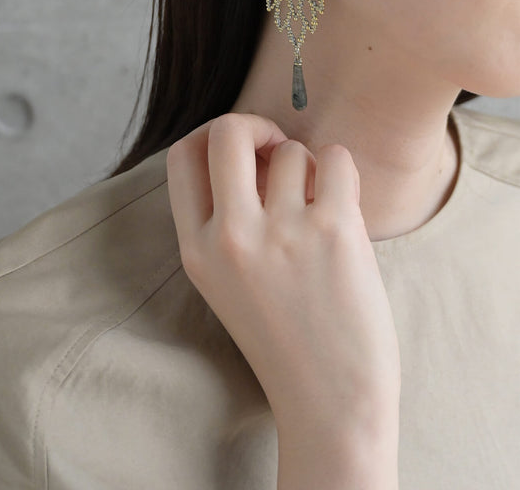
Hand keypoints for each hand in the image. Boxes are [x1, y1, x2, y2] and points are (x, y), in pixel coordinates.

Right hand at [166, 112, 400, 448]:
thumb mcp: (226, 282)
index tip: (242, 151)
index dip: (212, 136)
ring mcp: (280, 232)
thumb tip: (258, 145)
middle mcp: (230, 237)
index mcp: (196, 250)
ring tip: (320, 209)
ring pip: (293, 150)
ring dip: (310, 168)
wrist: (330, 401)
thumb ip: (225, 219)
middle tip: (277, 149)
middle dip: (256, 125)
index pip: (182, 155)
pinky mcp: (331, 231)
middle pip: (228, 130)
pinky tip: (344, 204)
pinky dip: (342, 170)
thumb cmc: (285, 338)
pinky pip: (336, 158)